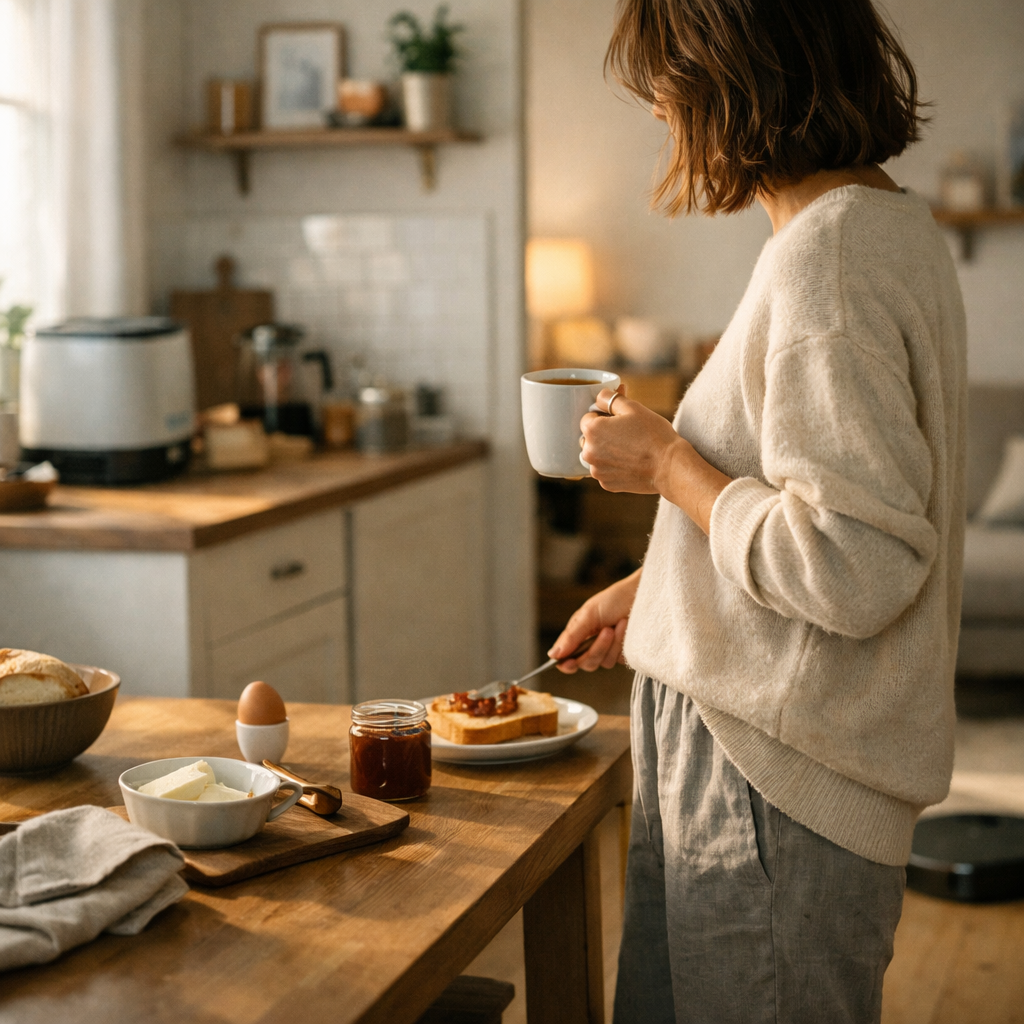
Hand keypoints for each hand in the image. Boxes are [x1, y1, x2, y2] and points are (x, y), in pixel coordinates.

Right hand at [549, 569, 641, 672]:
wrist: (640, 595)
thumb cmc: (613, 599)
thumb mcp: (588, 614)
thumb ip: (571, 636)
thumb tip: (552, 655)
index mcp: (578, 635)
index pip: (566, 658)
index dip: (566, 665)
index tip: (569, 663)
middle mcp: (591, 646)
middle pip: (585, 663)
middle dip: (596, 649)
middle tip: (606, 630)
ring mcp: (609, 651)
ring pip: (603, 663)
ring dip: (611, 643)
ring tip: (619, 623)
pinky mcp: (624, 654)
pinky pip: (618, 659)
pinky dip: (621, 644)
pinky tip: (626, 627)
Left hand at [583, 388, 733, 534]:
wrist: (669, 466)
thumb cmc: (653, 435)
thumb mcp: (633, 407)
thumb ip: (611, 399)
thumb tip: (601, 396)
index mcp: (592, 430)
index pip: (588, 418)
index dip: (604, 416)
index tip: (620, 420)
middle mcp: (588, 452)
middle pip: (589, 438)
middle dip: (603, 434)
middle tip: (626, 434)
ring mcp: (597, 470)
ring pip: (597, 455)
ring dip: (607, 451)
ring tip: (630, 449)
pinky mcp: (606, 484)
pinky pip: (605, 470)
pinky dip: (614, 466)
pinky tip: (630, 462)